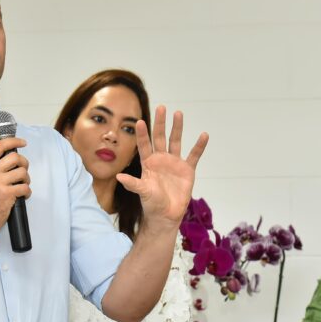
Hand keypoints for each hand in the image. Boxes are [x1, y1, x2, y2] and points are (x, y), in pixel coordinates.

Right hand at [0, 136, 29, 231]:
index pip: (0, 146)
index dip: (14, 141)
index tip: (22, 143)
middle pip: (15, 157)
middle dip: (24, 163)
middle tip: (23, 170)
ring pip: (22, 172)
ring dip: (26, 179)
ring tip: (22, 185)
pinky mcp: (7, 194)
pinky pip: (25, 187)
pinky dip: (27, 192)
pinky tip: (23, 195)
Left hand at [116, 106, 207, 228]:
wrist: (166, 214)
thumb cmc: (151, 203)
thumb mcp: (142, 192)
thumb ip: (133, 183)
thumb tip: (118, 177)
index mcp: (148, 163)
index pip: (144, 145)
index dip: (142, 134)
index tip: (140, 121)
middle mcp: (160, 160)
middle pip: (160, 137)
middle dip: (160, 123)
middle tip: (161, 107)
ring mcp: (174, 163)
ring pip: (176, 141)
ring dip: (177, 128)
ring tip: (178, 113)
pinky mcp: (187, 170)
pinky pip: (194, 155)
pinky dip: (199, 146)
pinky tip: (203, 135)